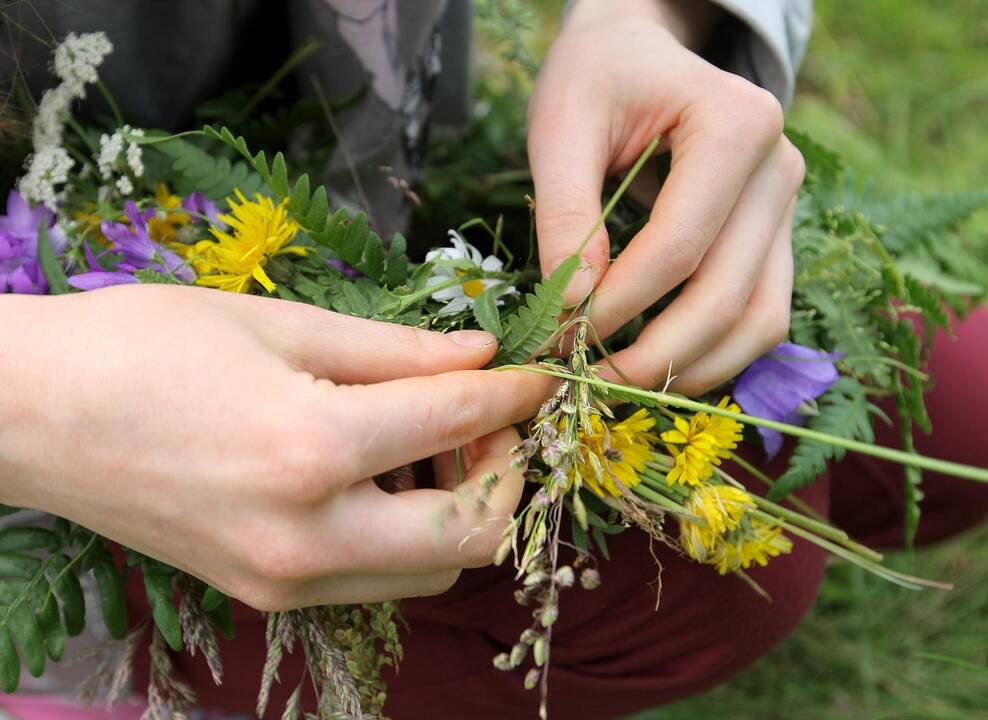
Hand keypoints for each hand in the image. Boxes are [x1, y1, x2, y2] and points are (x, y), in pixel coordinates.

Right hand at [0, 286, 550, 608]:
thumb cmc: (141, 347)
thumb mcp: (277, 324)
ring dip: (462, 510)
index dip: (514, 393)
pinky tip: (387, 476)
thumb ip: (395, 350)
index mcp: (312, 449)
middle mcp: (307, 536)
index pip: (458, 422)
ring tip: (439, 444)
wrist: (30, 417)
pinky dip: (408, 534)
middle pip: (472, 537)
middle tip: (492, 419)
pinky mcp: (265, 596)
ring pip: (431, 572)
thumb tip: (480, 352)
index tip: (538, 374)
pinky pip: (376, 578)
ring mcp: (284, 581)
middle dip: (508, 474)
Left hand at [529, 0, 804, 394]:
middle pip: (727, 295)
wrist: (640, 50)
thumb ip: (567, 212)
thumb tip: (574, 308)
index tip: (561, 338)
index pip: (679, 246)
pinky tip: (661, 366)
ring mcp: (787, 209)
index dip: (618, 305)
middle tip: (589, 382)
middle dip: (656, 354)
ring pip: (761, 321)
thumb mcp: (563, 124)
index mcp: (737, 124)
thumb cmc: (598, 76)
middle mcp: (780, 170)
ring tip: (624, 385)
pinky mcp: (777, 239)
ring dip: (695, 368)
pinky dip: (716, 354)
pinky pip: (762, 316)